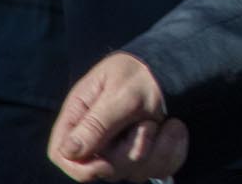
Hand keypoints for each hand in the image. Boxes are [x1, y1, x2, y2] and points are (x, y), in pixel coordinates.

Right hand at [48, 52, 189, 181]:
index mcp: (80, 115)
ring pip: (132, 172)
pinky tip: (175, 128)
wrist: (180, 68)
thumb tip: (68, 152)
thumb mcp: (122, 93)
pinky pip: (158, 168)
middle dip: (128, 152)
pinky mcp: (146, 153)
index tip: (105, 164)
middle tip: (146, 122)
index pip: (60, 153)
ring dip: (155, 148)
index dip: (78, 167)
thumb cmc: (144, 73)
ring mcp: (122, 147)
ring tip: (160, 121)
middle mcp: (97, 136)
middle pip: (99, 170)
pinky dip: (172, 150)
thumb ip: (97, 122)